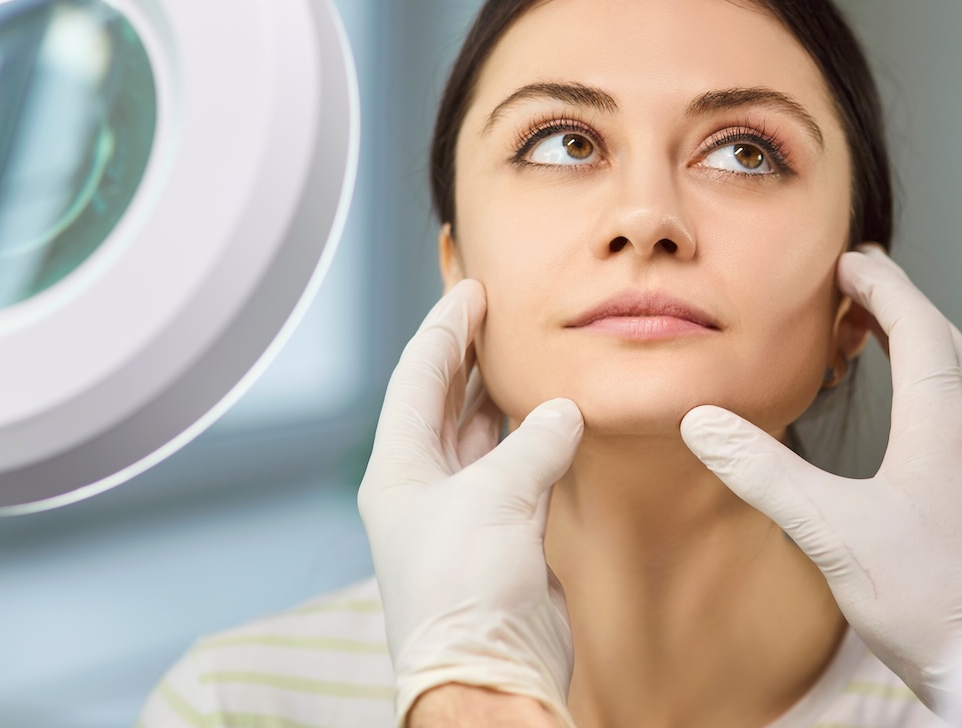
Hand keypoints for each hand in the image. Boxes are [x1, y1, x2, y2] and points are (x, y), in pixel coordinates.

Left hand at [359, 279, 581, 727]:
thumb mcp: (495, 497)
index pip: (418, 377)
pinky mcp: (503, 537)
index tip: (472, 289)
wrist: (489, 671)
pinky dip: (536, 439)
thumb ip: (533, 442)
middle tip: (500, 311)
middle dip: (470, 355)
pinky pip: (519, 469)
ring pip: (481, 435)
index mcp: (398, 470)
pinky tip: (556, 415)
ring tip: (526, 352)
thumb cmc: (465, 588)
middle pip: (444, 401)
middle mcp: (425, 486)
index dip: (445, 328)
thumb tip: (563, 410)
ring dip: (502, 395)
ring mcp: (464, 512)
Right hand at [679, 247, 961, 710]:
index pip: (918, 327)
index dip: (883, 287)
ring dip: (918, 345)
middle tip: (858, 285)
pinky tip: (906, 418)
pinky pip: (960, 414)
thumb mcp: (831, 532)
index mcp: (944, 427)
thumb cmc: (926, 601)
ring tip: (874, 337)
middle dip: (901, 305)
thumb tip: (705, 423)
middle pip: (945, 344)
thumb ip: (765, 474)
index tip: (849, 262)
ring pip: (958, 380)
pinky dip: (930, 386)